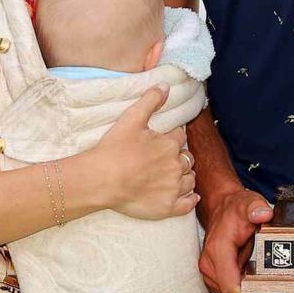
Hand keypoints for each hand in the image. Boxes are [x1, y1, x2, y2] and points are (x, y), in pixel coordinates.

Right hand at [94, 85, 197, 220]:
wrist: (102, 179)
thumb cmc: (114, 148)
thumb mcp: (132, 118)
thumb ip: (150, 100)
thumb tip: (165, 85)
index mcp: (169, 144)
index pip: (179, 137)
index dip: (172, 137)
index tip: (166, 140)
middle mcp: (175, 166)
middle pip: (187, 159)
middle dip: (180, 157)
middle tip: (168, 159)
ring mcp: (173, 188)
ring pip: (190, 180)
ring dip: (185, 176)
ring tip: (177, 176)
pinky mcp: (167, 207)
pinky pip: (187, 204)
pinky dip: (191, 200)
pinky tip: (191, 197)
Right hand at [198, 187, 281, 292]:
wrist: (221, 208)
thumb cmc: (232, 209)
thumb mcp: (248, 202)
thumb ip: (256, 207)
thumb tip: (264, 214)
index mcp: (218, 251)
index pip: (231, 288)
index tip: (271, 292)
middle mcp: (211, 265)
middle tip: (281, 292)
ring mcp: (212, 273)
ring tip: (275, 289)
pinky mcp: (216, 277)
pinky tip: (263, 286)